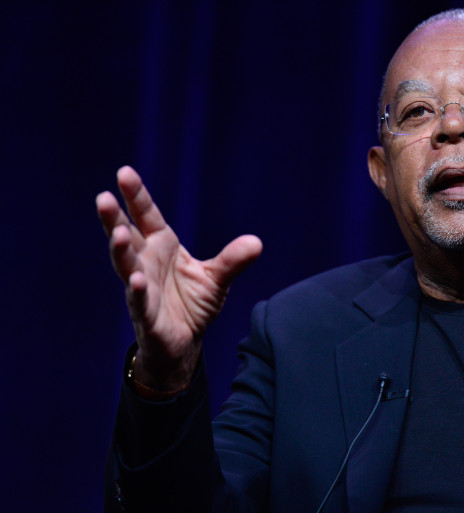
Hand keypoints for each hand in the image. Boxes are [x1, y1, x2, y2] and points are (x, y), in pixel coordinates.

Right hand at [96, 166, 262, 390]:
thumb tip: (257, 242)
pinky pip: (139, 300)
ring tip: (117, 232)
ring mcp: (142, 287)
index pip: (146, 216)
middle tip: (104, 197)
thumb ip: (233, 260)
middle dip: (114, 218)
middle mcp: (146, 262)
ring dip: (120, 250)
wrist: (185, 342)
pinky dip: (138, 290)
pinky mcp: (145, 314)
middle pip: (126, 236)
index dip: (136, 196)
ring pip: (126, 266)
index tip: (124, 173)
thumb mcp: (217, 278)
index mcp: (162, 246)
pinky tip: (137, 280)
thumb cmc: (193, 304)